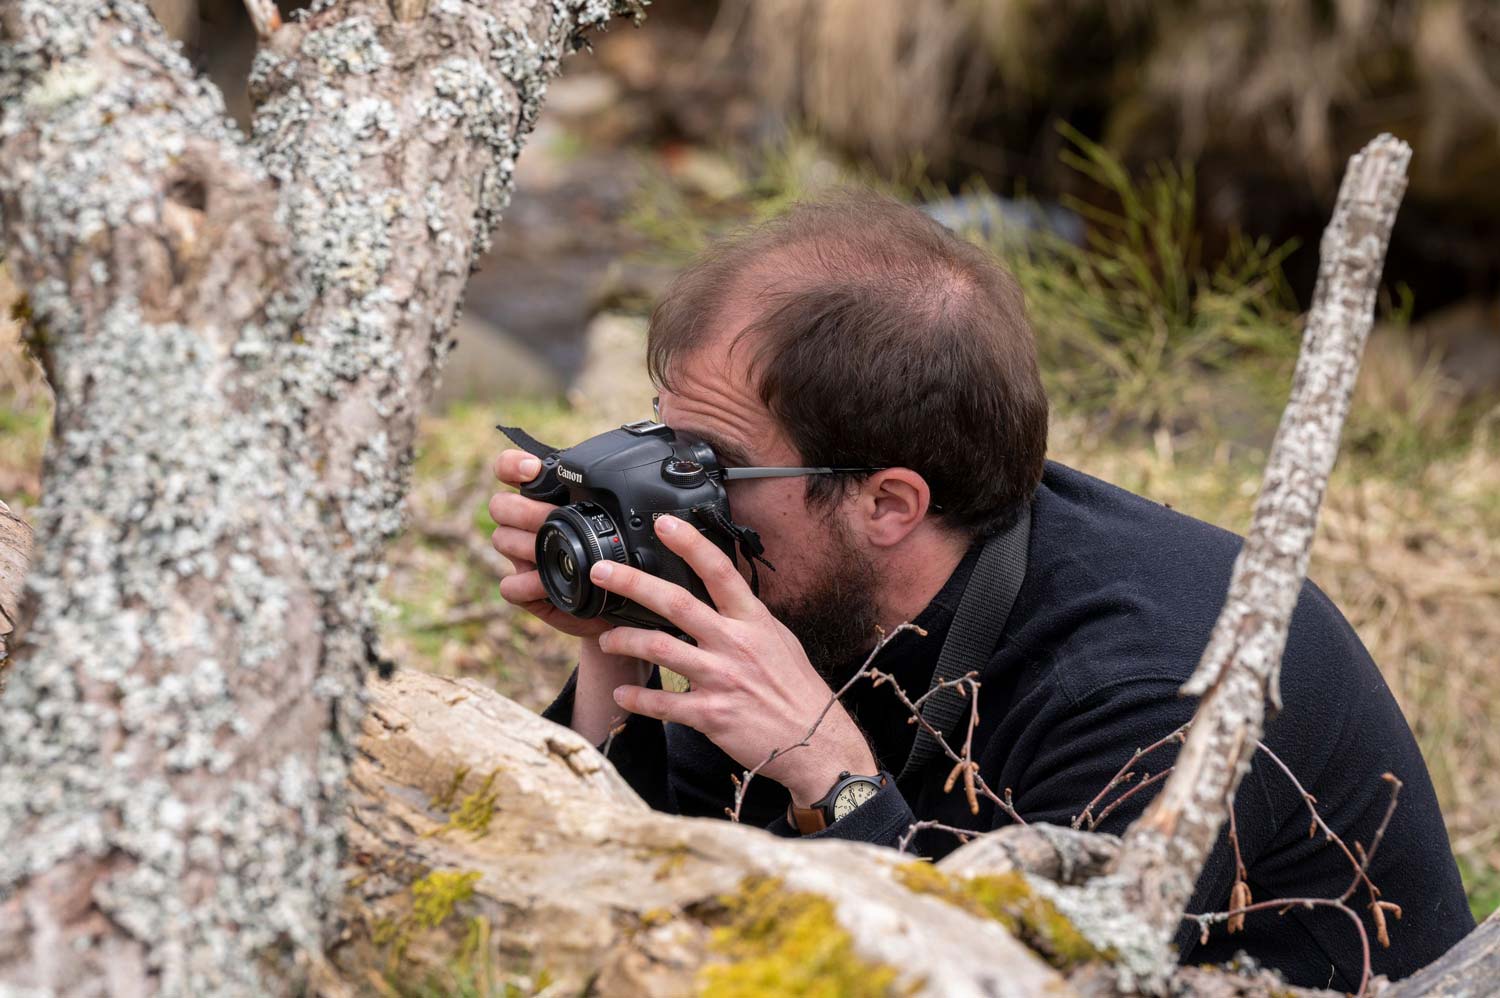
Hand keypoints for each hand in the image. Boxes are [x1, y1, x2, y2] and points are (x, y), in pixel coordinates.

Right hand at [489, 448, 610, 641]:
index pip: (512, 471)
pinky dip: (527, 584)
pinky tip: (546, 585)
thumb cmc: (618, 559)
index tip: (531, 468)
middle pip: (500, 505)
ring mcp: (523, 557)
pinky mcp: (525, 590)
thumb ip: (613, 503)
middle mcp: (529, 525)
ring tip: (551, 552)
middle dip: (524, 511)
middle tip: (549, 518)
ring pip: (501, 539)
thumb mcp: (620, 525)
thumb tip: (636, 480)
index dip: (512, 465)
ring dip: (526, 546)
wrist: (620, 604)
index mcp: (547, 500)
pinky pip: (509, 585)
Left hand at [590, 515, 877, 806]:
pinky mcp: (710, 714)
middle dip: (633, 583)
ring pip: (660, 647)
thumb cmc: (796, 689)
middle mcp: (734, 643)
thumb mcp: (778, 640)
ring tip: (605, 640)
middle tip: (602, 572)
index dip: (691, 544)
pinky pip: (663, 703)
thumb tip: (721, 593)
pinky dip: (637, 698)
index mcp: (753, 621)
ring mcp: (721, 678)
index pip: (720, 571)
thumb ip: (745, 617)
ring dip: (625, 641)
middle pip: (676, 602)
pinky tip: (623, 692)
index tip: (664, 524)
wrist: (816, 740)